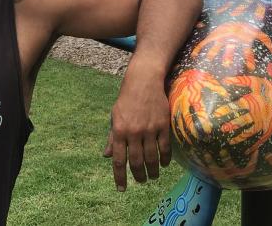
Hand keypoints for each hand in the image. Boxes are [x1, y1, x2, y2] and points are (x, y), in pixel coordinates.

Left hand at [104, 70, 171, 191]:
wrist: (143, 81)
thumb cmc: (127, 100)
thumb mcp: (115, 117)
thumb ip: (112, 138)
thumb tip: (107, 156)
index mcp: (119, 131)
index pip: (119, 160)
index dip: (120, 177)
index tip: (121, 189)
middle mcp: (134, 132)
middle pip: (136, 162)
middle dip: (138, 176)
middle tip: (141, 182)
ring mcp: (149, 129)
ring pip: (152, 158)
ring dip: (152, 171)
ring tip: (152, 177)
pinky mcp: (163, 125)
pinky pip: (165, 148)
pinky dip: (165, 159)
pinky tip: (163, 164)